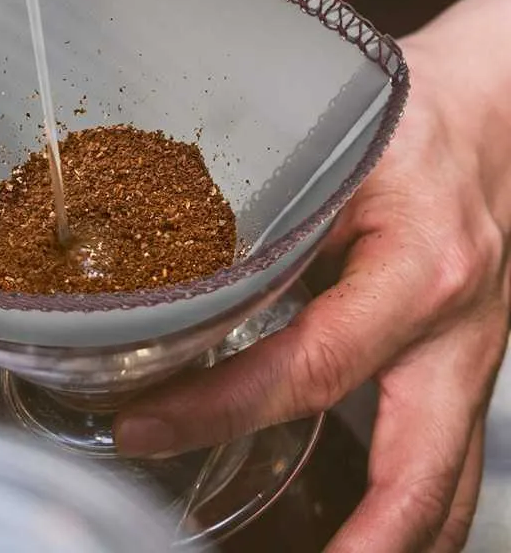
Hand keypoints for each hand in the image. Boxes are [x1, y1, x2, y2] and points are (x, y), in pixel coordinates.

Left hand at [115, 0, 510, 551]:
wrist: (494, 111)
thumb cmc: (413, 117)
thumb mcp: (336, 153)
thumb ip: (275, 219)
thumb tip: (195, 279)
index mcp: (419, 269)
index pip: (308, 368)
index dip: (218, 409)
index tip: (146, 426)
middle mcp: (459, 323)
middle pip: (411, 465)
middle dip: (355, 541)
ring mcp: (479, 347)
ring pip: (452, 476)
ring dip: (399, 542)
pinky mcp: (475, 351)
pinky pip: (458, 445)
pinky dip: (422, 499)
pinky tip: (386, 521)